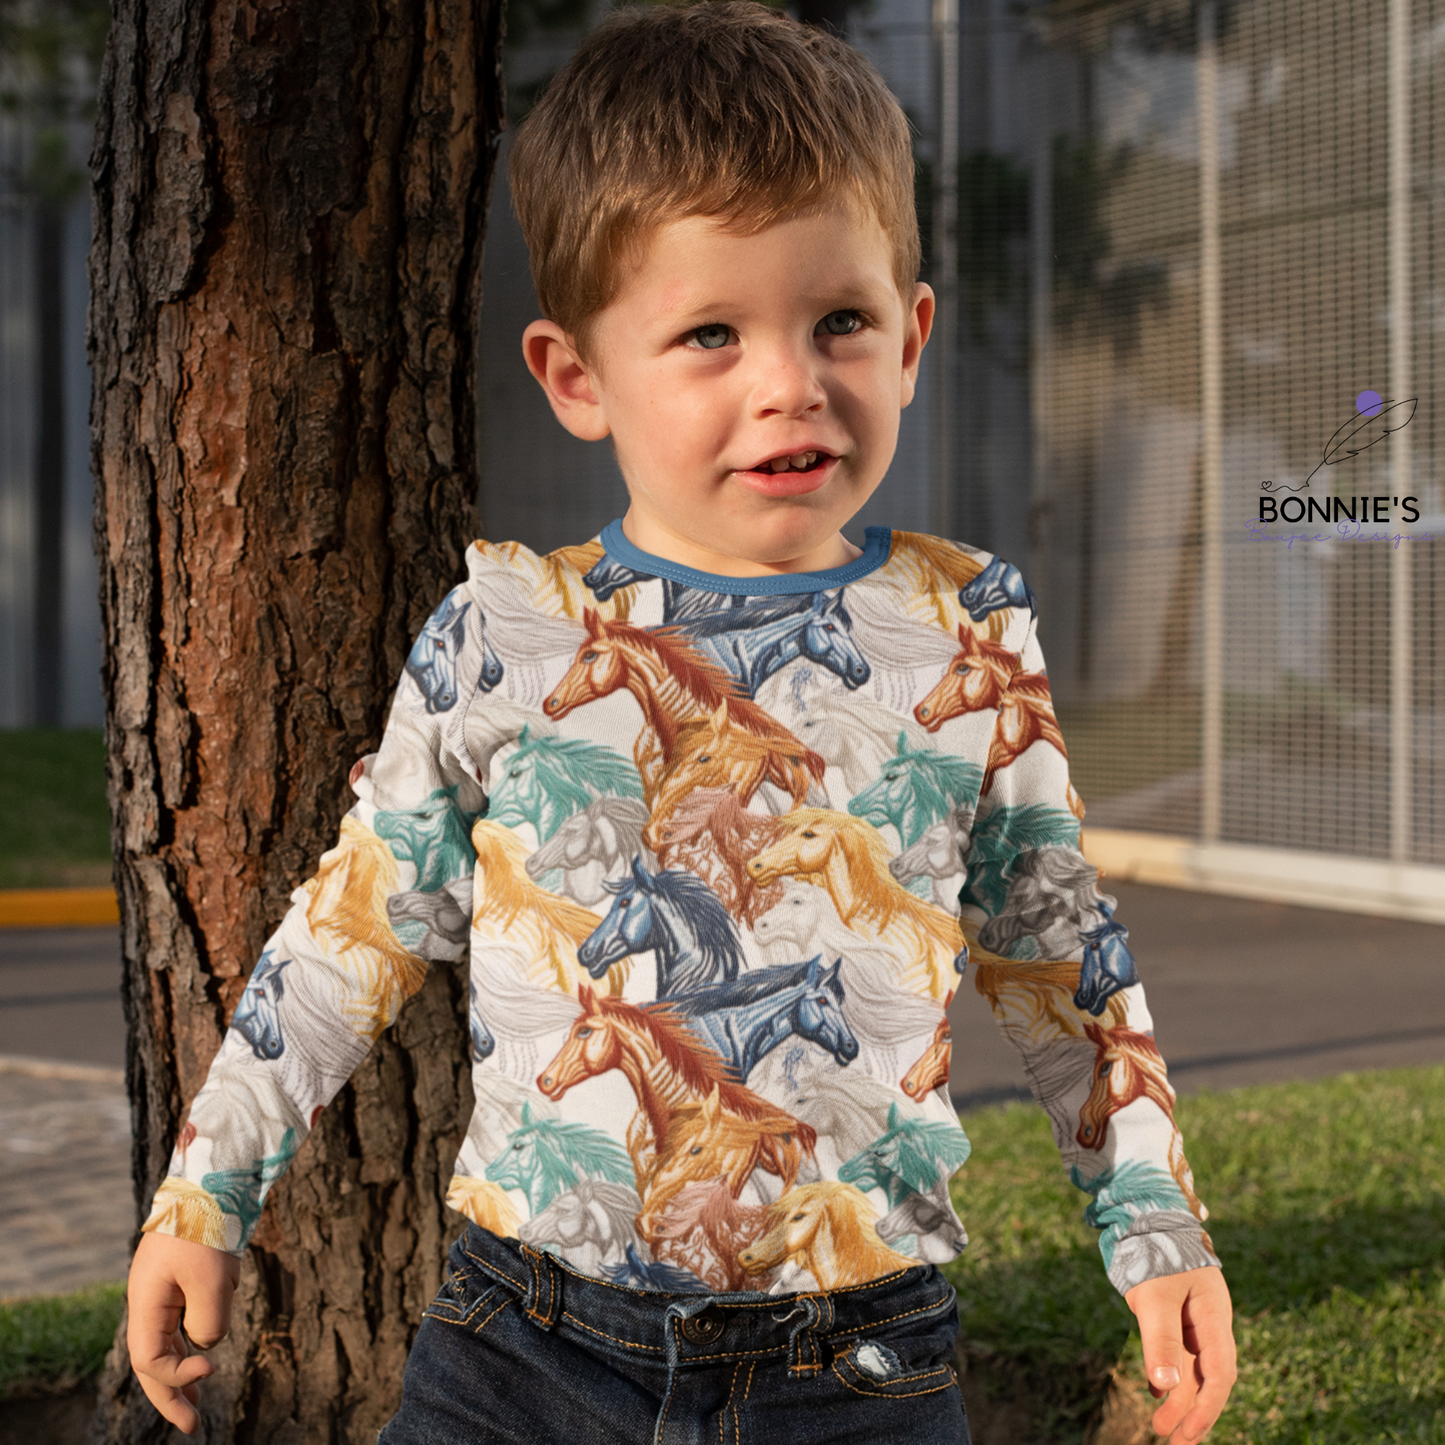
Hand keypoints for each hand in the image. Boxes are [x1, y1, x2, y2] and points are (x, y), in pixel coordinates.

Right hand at [127, 1230, 241, 1433]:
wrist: (211, 1178)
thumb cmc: (207, 1227)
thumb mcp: (213, 1281)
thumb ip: (209, 1322)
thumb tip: (207, 1342)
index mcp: (146, 1302)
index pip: (151, 1360)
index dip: (178, 1374)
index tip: (211, 1369)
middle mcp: (150, 1300)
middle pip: (154, 1360)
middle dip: (172, 1394)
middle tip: (193, 1426)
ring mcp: (165, 1290)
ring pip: (173, 1338)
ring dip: (187, 1362)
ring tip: (198, 1389)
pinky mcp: (184, 1279)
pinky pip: (188, 1315)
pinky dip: (199, 1332)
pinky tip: (209, 1340)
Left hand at [1124, 1265, 1235, 1441]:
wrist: (1144, 1211)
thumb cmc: (1154, 1249)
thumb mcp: (1155, 1295)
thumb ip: (1161, 1338)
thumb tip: (1165, 1387)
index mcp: (1214, 1316)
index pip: (1220, 1373)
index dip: (1207, 1407)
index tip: (1188, 1433)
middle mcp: (1208, 1320)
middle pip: (1207, 1377)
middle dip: (1191, 1413)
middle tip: (1171, 1443)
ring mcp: (1192, 1317)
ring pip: (1191, 1368)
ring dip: (1178, 1398)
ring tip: (1157, 1427)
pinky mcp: (1174, 1313)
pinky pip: (1177, 1353)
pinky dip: (1169, 1375)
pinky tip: (1158, 1394)